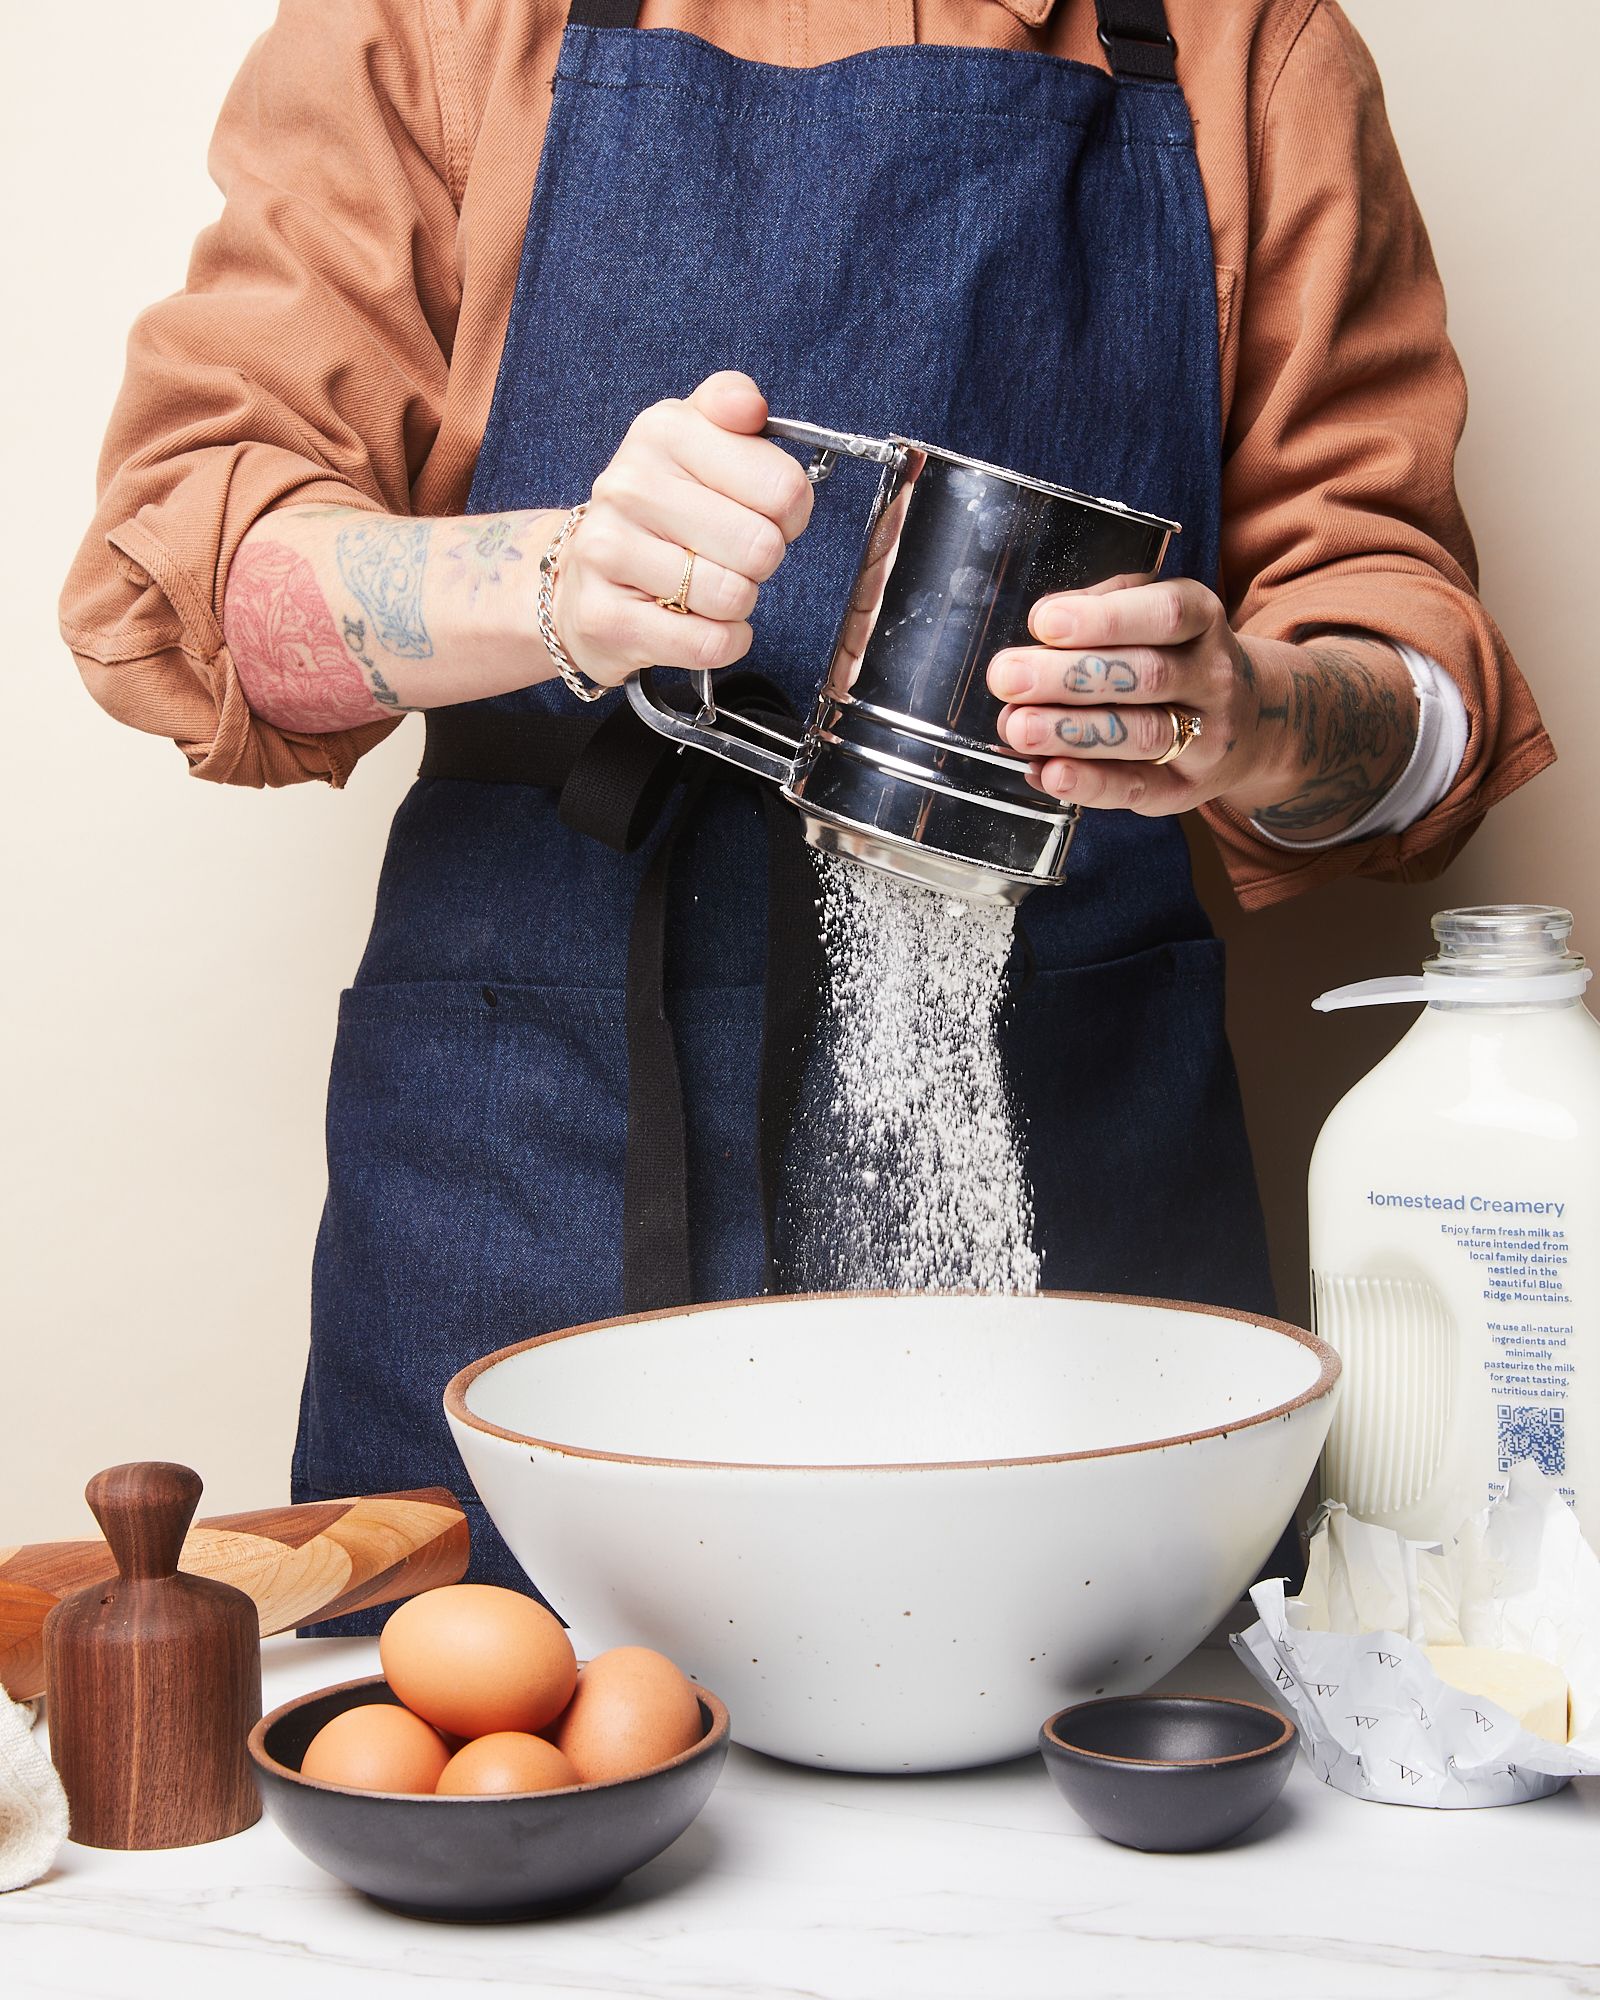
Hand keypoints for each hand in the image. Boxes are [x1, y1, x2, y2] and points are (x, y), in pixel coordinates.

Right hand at [551, 371, 813, 687]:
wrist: (584, 577)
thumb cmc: (661, 512)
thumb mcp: (694, 440)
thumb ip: (731, 404)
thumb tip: (750, 407)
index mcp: (663, 432)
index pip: (782, 485)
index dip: (790, 512)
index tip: (764, 512)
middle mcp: (628, 485)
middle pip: (761, 546)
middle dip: (761, 562)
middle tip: (731, 556)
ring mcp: (608, 552)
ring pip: (734, 596)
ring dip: (738, 603)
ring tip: (705, 586)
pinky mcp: (606, 618)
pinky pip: (709, 642)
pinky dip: (723, 640)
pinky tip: (699, 622)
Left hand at [986, 579, 1416, 837]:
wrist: (1252, 720)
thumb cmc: (1175, 655)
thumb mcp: (1155, 613)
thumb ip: (1105, 608)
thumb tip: (1042, 625)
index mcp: (1202, 619)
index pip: (1165, 614)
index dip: (1104, 618)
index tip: (1043, 622)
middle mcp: (1212, 676)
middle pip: (1146, 675)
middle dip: (1070, 677)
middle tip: (1006, 677)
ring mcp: (1207, 737)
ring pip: (1142, 734)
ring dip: (1071, 732)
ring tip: (1016, 727)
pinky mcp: (1186, 789)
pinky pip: (1137, 789)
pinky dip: (1088, 784)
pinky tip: (1046, 773)